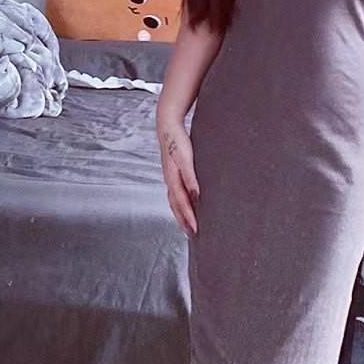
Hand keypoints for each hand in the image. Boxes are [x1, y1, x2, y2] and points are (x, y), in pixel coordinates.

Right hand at [159, 119, 199, 236]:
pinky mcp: (173, 174)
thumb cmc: (177, 141)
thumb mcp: (186, 158)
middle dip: (184, 221)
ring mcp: (170, 178)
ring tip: (188, 226)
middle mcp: (170, 181)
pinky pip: (176, 194)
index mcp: (173, 179)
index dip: (188, 217)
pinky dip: (180, 204)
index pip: (181, 204)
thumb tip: (196, 195)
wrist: (167, 127)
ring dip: (181, 215)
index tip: (196, 230)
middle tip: (192, 235)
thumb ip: (191, 177)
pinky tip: (186, 205)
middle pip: (176, 206)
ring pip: (174, 201)